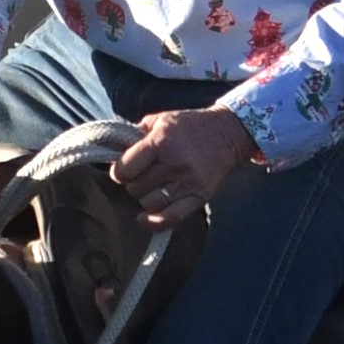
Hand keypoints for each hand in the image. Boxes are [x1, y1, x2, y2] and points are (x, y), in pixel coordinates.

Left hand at [112, 107, 258, 227]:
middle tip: (142, 177)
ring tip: (151, 189)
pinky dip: (154, 223)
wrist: (229, 133)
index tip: (124, 170)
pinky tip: (144, 219)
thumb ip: (137, 135)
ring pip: (149, 204)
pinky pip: (170, 218)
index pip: (125, 168)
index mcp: (161, 142)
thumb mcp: (161, 120)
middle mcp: (173, 164)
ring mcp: (187, 183)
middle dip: (133, 184)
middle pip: (135, 188)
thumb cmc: (190, 125)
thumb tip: (114, 150)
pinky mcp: (198, 197)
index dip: (119, 172)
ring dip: (144, 199)